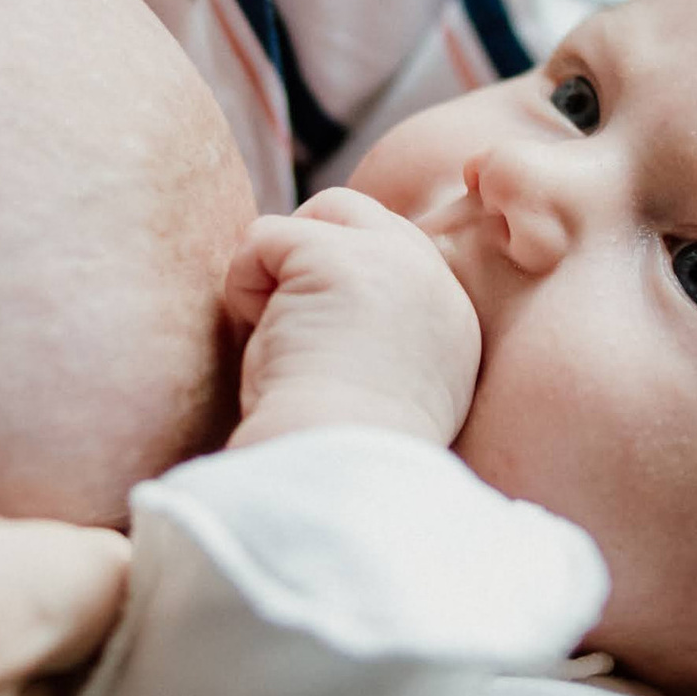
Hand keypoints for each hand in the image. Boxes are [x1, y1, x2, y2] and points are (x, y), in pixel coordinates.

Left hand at [226, 189, 481, 454]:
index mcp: (453, 326)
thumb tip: (312, 304)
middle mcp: (436, 284)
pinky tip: (261, 340)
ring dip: (279, 272)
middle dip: (307, 256)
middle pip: (360, 218)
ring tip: (276, 340)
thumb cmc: (338, 458)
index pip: (393, 259)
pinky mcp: (339, 256)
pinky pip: (264, 237)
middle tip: (282, 326)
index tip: (312, 338)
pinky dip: (242, 285)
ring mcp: (394, 260)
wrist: (339, 478)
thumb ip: (375, 338)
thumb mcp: (381, 393)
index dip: (337, 283)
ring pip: (317, 216)